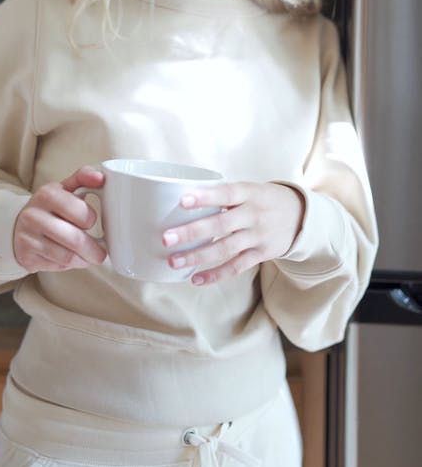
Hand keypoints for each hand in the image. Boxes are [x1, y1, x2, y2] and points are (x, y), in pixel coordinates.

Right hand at [13, 166, 106, 272]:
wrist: (17, 223)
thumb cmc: (48, 206)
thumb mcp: (63, 188)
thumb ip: (83, 178)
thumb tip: (100, 177)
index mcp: (46, 194)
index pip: (80, 213)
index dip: (90, 219)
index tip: (91, 221)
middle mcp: (33, 216)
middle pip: (75, 239)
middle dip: (93, 249)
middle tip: (100, 252)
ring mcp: (27, 238)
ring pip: (67, 257)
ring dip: (83, 259)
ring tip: (87, 256)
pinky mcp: (26, 257)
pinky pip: (57, 266)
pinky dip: (69, 265)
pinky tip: (71, 258)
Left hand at [162, 182, 304, 285]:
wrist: (300, 216)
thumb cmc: (263, 199)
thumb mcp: (250, 188)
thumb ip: (223, 194)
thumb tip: (184, 197)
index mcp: (249, 193)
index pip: (226, 193)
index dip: (205, 197)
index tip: (182, 200)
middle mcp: (254, 215)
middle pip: (221, 224)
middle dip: (192, 232)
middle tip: (166, 238)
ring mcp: (258, 236)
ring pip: (225, 249)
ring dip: (198, 256)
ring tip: (174, 261)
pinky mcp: (261, 255)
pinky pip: (236, 267)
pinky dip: (216, 274)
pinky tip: (195, 278)